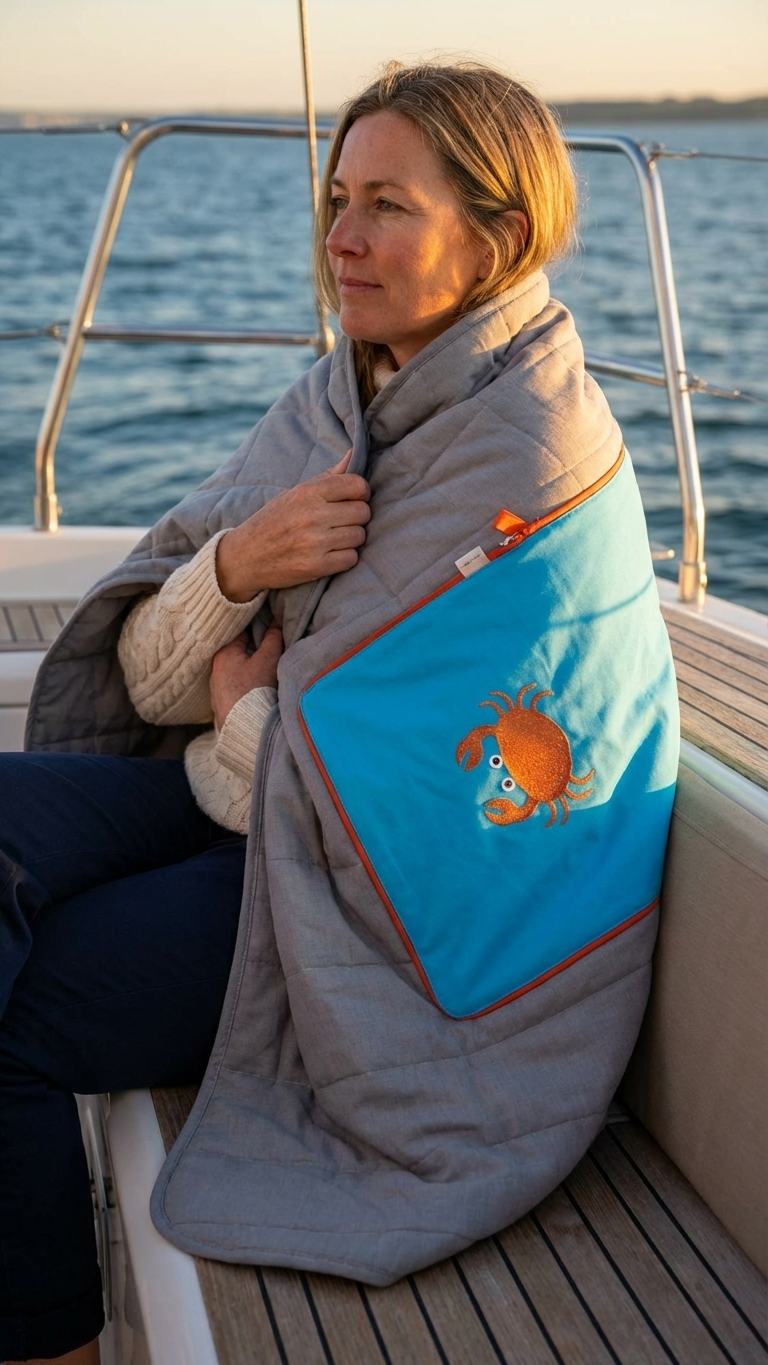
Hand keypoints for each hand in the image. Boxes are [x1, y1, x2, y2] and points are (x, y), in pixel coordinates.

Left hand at [210, 622, 282, 729]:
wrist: (246, 730)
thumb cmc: (255, 690)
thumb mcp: (268, 659)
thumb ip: (273, 637)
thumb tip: (275, 621)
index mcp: (223, 653)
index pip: (241, 630)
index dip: (258, 626)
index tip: (272, 625)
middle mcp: (216, 669)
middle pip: (238, 650)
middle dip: (254, 648)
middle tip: (273, 647)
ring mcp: (218, 688)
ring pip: (237, 669)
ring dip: (250, 667)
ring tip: (268, 668)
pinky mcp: (223, 704)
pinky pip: (236, 685)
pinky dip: (246, 682)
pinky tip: (258, 687)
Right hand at [215, 450, 370, 602]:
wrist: (245, 557)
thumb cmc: (273, 521)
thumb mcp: (295, 493)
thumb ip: (327, 477)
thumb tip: (353, 454)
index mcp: (308, 492)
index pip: (357, 485)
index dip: (361, 493)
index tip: (352, 500)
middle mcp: (312, 515)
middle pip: (363, 512)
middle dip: (356, 517)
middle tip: (340, 522)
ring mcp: (315, 542)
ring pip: (359, 536)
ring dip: (351, 539)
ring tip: (333, 538)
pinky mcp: (316, 566)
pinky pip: (351, 559)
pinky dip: (344, 558)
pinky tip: (329, 554)